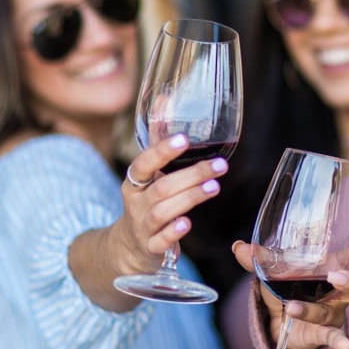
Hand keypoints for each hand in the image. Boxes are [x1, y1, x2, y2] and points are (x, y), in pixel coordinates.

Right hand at [112, 133, 227, 274]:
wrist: (129, 246)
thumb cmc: (146, 201)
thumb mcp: (147, 174)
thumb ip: (157, 140)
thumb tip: (164, 101)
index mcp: (134, 183)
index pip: (144, 163)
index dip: (162, 151)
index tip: (184, 139)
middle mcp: (136, 204)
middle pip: (162, 187)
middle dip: (191, 176)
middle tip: (219, 166)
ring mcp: (142, 227)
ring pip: (163, 212)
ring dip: (189, 198)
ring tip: (213, 187)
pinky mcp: (151, 247)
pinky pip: (160, 241)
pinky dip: (172, 233)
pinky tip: (187, 223)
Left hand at [232, 239, 348, 348]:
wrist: (280, 322)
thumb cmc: (287, 287)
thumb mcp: (275, 272)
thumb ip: (259, 260)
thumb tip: (238, 246)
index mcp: (334, 268)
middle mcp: (340, 291)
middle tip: (336, 276)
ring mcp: (334, 313)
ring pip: (337, 311)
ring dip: (315, 310)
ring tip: (294, 307)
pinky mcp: (323, 332)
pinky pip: (333, 336)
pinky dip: (339, 342)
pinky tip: (347, 347)